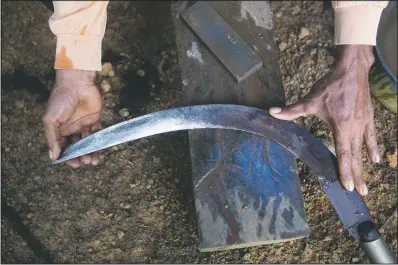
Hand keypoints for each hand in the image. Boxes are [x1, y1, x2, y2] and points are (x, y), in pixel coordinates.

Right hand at [42, 70, 101, 167]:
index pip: (64, 147)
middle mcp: (71, 128)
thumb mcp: (50, 120)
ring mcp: (83, 124)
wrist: (76, 83)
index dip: (68, 156)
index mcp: (59, 129)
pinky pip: (97, 133)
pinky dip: (98, 141)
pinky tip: (99, 148)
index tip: (74, 163)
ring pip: (88, 142)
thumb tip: (53, 157)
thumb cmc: (60, 99)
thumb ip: (53, 139)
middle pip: (77, 146)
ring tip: (93, 160)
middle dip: (81, 155)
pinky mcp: (95, 119)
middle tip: (85, 161)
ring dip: (91, 151)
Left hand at [269, 45, 379, 195]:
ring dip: (364, 166)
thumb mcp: (310, 100)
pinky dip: (373, 147)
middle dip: (357, 175)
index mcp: (341, 126)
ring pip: (364, 149)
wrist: (351, 70)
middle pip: (355, 156)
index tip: (348, 186)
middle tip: (361, 192)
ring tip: (366, 182)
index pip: (343, 154)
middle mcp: (354, 128)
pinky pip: (372, 136)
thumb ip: (291, 111)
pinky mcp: (368, 117)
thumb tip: (271, 113)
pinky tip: (375, 158)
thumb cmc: (330, 86)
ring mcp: (363, 123)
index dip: (345, 171)